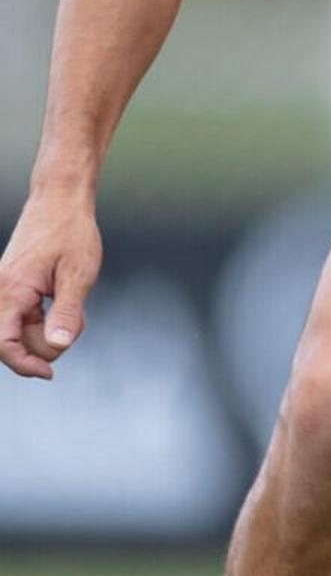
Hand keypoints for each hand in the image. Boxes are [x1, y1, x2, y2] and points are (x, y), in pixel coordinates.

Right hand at [0, 190, 102, 380]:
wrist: (60, 201)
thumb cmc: (71, 233)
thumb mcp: (79, 275)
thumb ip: (68, 313)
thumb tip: (59, 345)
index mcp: (11, 291)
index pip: (4, 345)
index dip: (25, 365)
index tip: (50, 374)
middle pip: (12, 342)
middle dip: (43, 345)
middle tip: (75, 323)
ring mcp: (3, 289)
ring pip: (19, 331)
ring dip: (46, 331)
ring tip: (73, 306)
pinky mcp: (11, 287)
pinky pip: (23, 317)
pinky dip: (43, 319)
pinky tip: (64, 301)